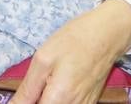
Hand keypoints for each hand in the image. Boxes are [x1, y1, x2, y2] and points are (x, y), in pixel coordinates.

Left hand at [10, 0, 130, 103]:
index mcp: (59, 98)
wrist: (107, 34)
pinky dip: (59, 100)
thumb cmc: (73, 41)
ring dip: (46, 99)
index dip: (23, 103)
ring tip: (44, 83)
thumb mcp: (43, 59)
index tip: (23, 94)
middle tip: (31, 88)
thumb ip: (28, 89)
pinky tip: (55, 86)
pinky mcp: (89, 103)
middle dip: (35, 100)